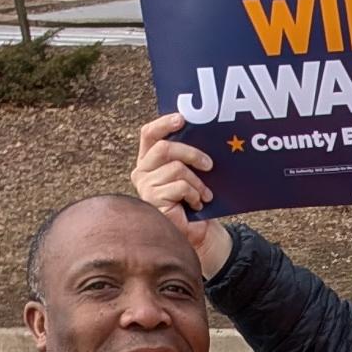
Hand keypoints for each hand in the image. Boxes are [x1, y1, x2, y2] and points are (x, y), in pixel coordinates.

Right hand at [131, 112, 233, 277]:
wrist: (198, 233)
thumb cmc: (195, 201)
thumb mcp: (193, 174)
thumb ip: (188, 157)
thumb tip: (204, 134)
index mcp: (149, 160)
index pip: (149, 134)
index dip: (164, 124)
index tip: (182, 119)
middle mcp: (142, 171)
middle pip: (164, 148)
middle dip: (192, 153)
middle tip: (210, 165)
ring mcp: (145, 186)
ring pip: (176, 169)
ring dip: (198, 183)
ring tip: (205, 195)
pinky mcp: (152, 200)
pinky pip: (179, 186)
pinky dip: (194, 195)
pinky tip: (197, 205)